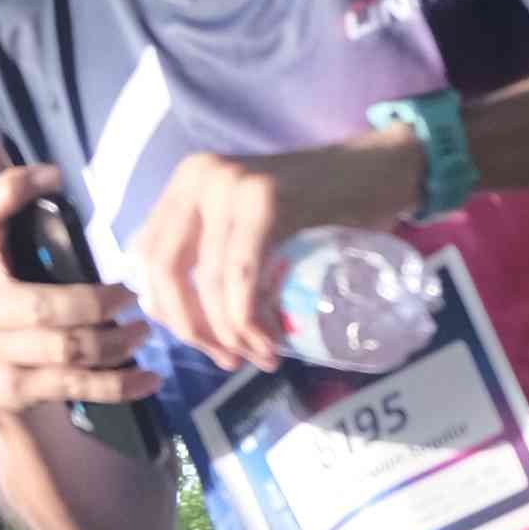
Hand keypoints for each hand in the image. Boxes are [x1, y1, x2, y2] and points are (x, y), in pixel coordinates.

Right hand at [0, 124, 154, 415]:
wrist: (9, 396)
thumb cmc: (23, 306)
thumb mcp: (18, 250)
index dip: (14, 189)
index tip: (58, 173)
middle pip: (41, 305)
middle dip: (97, 302)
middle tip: (134, 296)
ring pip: (63, 348)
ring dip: (114, 342)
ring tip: (144, 333)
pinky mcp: (4, 394)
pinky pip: (71, 386)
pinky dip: (117, 383)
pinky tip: (148, 378)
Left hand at [124, 127, 428, 372]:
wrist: (382, 170)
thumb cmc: (321, 205)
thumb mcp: (250, 222)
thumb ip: (213, 251)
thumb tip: (187, 320)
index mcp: (186, 182)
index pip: (147, 257)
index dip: (167, 310)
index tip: (204, 343)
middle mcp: (199, 177)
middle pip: (166, 272)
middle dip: (192, 329)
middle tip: (228, 359)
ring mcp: (230, 184)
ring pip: (205, 280)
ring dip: (229, 332)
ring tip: (260, 356)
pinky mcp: (265, 200)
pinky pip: (240, 275)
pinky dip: (248, 318)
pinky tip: (268, 340)